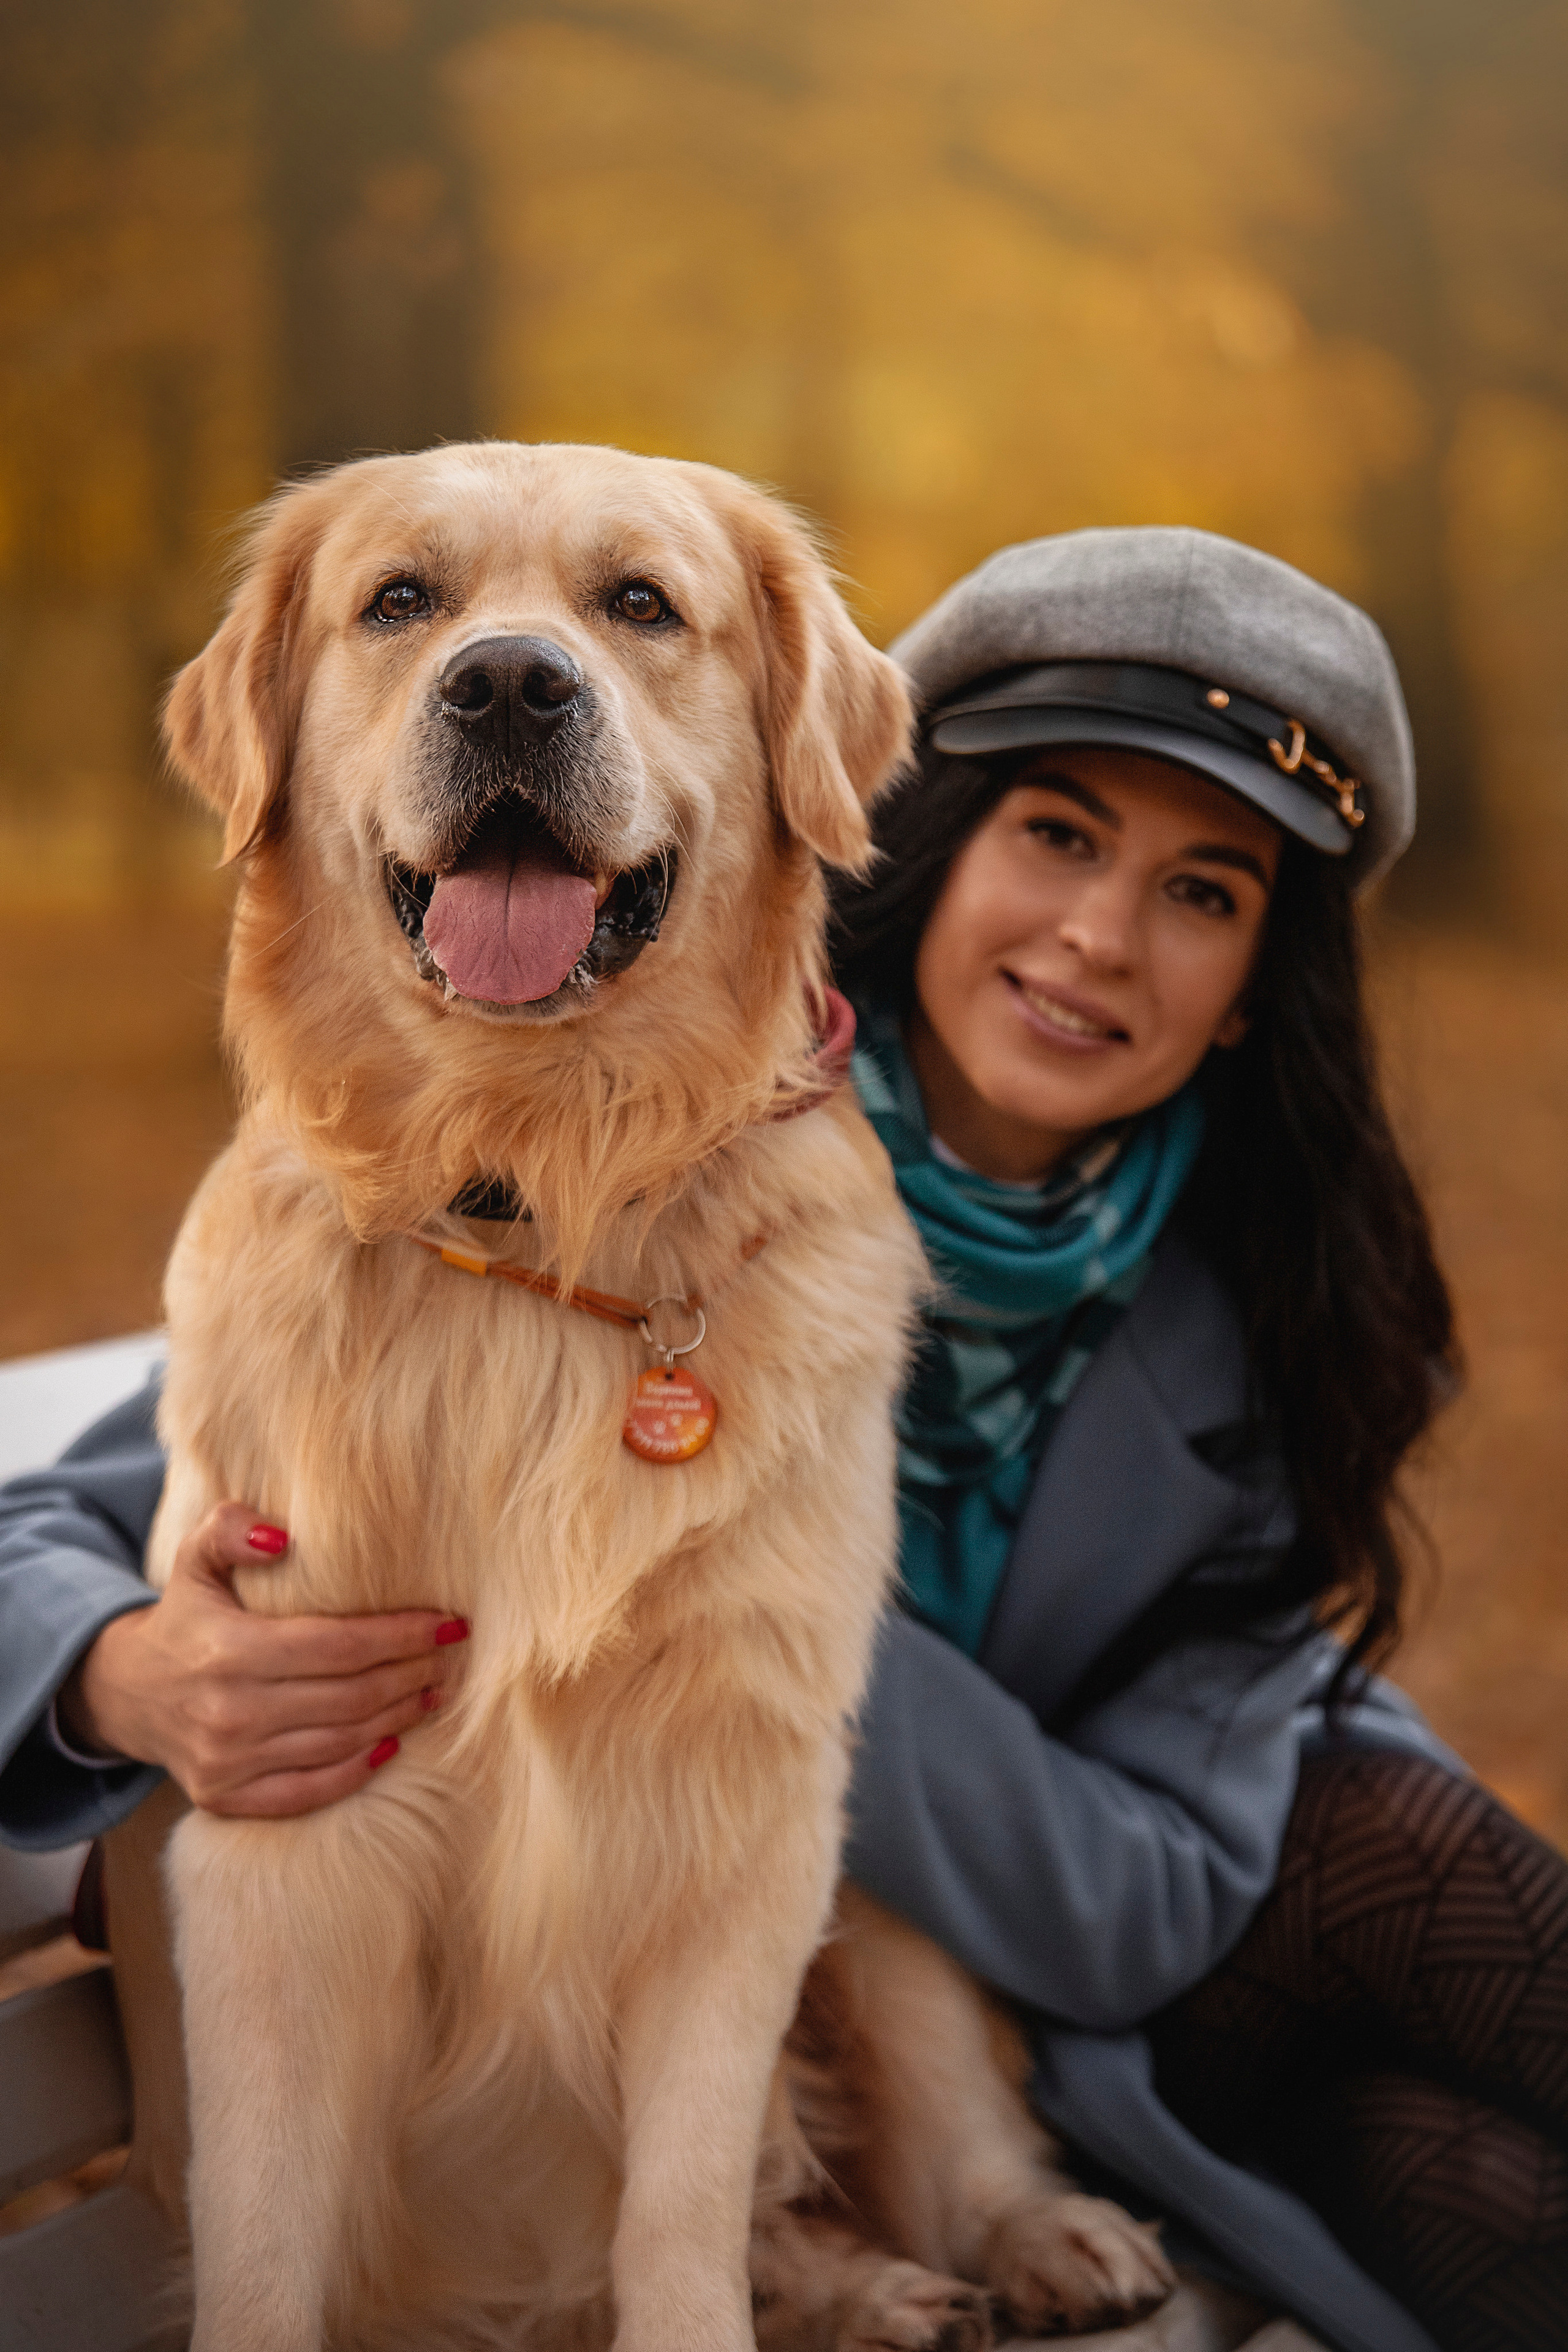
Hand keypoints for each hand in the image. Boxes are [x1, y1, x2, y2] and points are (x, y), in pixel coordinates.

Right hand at [57, 1503, 468, 1817]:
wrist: (128, 1692)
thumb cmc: (186, 1616)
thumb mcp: (194, 1558)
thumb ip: (230, 1528)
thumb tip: (282, 1536)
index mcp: (227, 1651)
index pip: (338, 1646)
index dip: (401, 1636)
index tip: (449, 1624)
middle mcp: (228, 1713)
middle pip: (351, 1696)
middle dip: (412, 1674)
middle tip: (451, 1657)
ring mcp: (227, 1762)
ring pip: (341, 1741)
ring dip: (398, 1716)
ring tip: (434, 1690)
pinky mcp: (227, 1799)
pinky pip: (310, 1790)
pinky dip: (358, 1769)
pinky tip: (393, 1742)